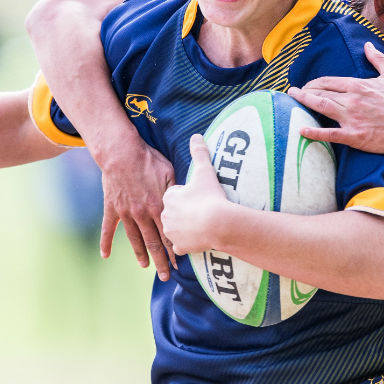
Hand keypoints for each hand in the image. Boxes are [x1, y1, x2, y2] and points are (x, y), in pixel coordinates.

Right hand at [94, 136, 177, 280]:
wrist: (121, 153)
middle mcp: (143, 214)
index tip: (180, 264)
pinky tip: (105, 256)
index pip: (169, 234)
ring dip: (140, 254)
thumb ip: (177, 190)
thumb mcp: (169, 171)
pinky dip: (106, 243)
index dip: (174, 251)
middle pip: (153, 242)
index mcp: (158, 207)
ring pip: (135, 239)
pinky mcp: (112, 209)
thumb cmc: (148, 159)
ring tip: (145, 267)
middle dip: (160, 261)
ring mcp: (126, 213)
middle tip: (165, 275)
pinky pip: (109, 229)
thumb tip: (188, 201)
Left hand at [161, 134, 230, 255]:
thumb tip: (196, 136)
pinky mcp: (180, 246)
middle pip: (171, 212)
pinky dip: (185, 245)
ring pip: (173, 229)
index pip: (172, 195)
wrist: (218, 223)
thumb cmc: (210, 196)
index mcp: (168, 197)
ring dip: (181, 228)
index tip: (195, 195)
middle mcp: (165, 215)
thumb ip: (199, 153)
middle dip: (181, 212)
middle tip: (197, 210)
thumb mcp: (204, 171)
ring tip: (196, 226)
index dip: (184, 195)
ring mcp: (171, 232)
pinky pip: (179, 246)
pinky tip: (192, 241)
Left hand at [288, 41, 383, 153]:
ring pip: (321, 106)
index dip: (314, 83)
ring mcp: (352, 118)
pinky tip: (301, 130)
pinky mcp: (354, 136)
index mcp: (358, 85)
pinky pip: (329, 133)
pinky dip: (314, 132)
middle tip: (294, 93)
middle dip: (305, 91)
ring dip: (304, 102)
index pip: (329, 81)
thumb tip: (367, 45)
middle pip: (321, 92)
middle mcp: (352, 99)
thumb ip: (378, 59)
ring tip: (292, 100)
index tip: (306, 85)